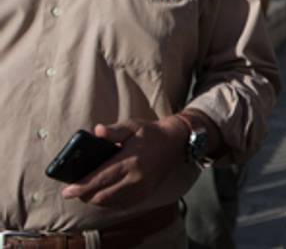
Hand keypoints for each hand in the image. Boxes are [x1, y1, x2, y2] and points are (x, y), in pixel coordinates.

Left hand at [60, 116, 188, 207]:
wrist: (175, 143)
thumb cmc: (150, 133)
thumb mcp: (132, 125)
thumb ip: (114, 130)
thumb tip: (96, 131)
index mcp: (130, 160)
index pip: (100, 178)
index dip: (81, 186)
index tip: (66, 191)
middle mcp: (136, 178)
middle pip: (101, 195)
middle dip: (84, 195)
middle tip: (73, 191)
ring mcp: (141, 189)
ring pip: (110, 202)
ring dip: (95, 199)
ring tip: (86, 191)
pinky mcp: (145, 194)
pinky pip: (120, 204)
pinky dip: (108, 201)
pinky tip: (104, 193)